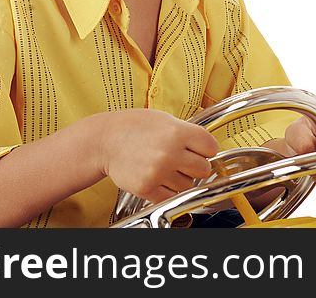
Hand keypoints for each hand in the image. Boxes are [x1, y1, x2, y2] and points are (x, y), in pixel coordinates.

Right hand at [98, 109, 218, 203]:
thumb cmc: (134, 127)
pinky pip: (171, 197)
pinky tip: (159, 178)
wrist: (104, 141)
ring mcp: (158, 172)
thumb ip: (187, 132)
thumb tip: (209, 148)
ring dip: (181, 179)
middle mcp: (170, 152)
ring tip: (166, 167)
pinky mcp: (147, 188)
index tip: (200, 150)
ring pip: (188, 185)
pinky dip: (168, 191)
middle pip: (204, 169)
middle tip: (184, 160)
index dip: (206, 149)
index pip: (211, 147)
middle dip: (196, 165)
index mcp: (177, 131)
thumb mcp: (164, 119)